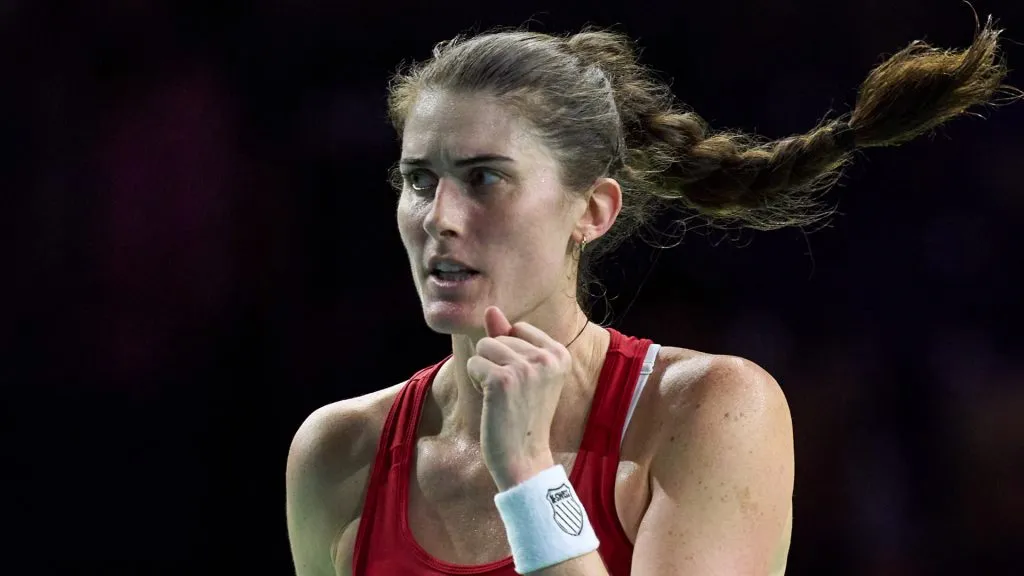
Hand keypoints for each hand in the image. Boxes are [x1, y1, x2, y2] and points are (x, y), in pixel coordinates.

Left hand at [467, 306, 570, 490]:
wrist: (523, 458)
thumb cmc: (520, 415)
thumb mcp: (521, 371)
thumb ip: (507, 337)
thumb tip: (491, 309)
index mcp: (560, 353)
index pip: (517, 329)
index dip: (509, 354)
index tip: (523, 384)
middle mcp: (548, 357)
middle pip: (498, 337)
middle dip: (495, 363)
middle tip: (512, 396)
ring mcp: (526, 368)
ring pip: (483, 347)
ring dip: (483, 371)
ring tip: (502, 398)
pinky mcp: (503, 379)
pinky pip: (473, 363)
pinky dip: (475, 381)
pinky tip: (491, 402)